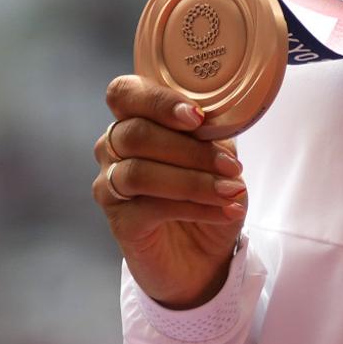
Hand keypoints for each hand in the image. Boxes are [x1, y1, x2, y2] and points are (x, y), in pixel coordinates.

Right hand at [92, 75, 246, 308]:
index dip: (157, 101)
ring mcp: (110, 186)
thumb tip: (221, 115)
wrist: (204, 250)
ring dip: (194, 181)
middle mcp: (112, 148)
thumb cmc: (208, 187)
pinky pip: (152, 208)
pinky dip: (197, 207)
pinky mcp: (120, 223)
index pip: (124, 93)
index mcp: (135, 117)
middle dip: (189, 149)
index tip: (196, 117)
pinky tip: (225, 210)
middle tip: (232, 164)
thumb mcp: (217, 149)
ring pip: (140, 173)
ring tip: (232, 190)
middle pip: (135, 134)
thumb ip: (211, 128)